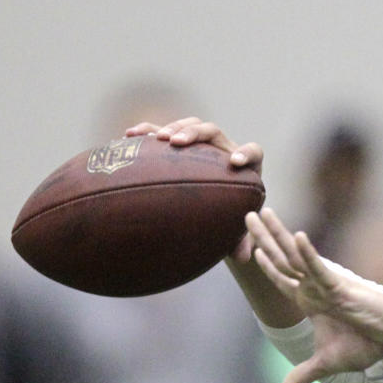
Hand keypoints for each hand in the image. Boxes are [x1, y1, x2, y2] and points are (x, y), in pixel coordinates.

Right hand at [126, 117, 263, 262]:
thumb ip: (240, 239)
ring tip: (158, 139)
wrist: (214, 205)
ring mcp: (201, 145)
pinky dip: (147, 130)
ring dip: (174, 128)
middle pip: (213, 132)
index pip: (253, 152)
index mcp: (246, 168)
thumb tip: (242, 257)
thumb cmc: (229, 217)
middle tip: (178, 142)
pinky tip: (129, 136)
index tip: (234, 162)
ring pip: (190, 125)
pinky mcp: (180, 144)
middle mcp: (224, 150)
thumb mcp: (235, 228)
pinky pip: (163, 131)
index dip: (246, 153)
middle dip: (195, 134)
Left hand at [246, 207, 382, 382]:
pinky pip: (320, 268)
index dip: (264, 263)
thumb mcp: (326, 364)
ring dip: (277, 234)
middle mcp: (315, 287)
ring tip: (262, 211)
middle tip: (246, 214)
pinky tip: (296, 236)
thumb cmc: (366, 344)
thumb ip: (303, 376)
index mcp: (310, 300)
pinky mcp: (341, 287)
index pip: (281, 277)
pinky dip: (307, 253)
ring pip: (295, 256)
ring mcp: (326, 284)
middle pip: (281, 258)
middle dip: (263, 237)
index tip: (249, 246)